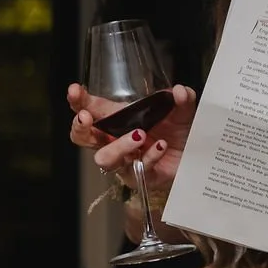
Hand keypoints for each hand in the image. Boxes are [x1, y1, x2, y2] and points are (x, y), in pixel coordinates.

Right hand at [69, 82, 197, 197]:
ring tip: (139, 135)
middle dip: (80, 127)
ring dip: (119, 146)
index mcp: (117, 120)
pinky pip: (135, 169)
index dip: (78, 101)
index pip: (91, 109)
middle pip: (82, 137)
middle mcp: (114, 141)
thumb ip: (182, 99)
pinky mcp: (138, 177)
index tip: (74, 90)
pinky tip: (161, 146)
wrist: (193, 159)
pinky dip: (149, 156)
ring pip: (104, 158)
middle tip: (87, 117)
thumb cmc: (177, 133)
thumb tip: (179, 91)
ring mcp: (124, 161)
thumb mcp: (181, 112)